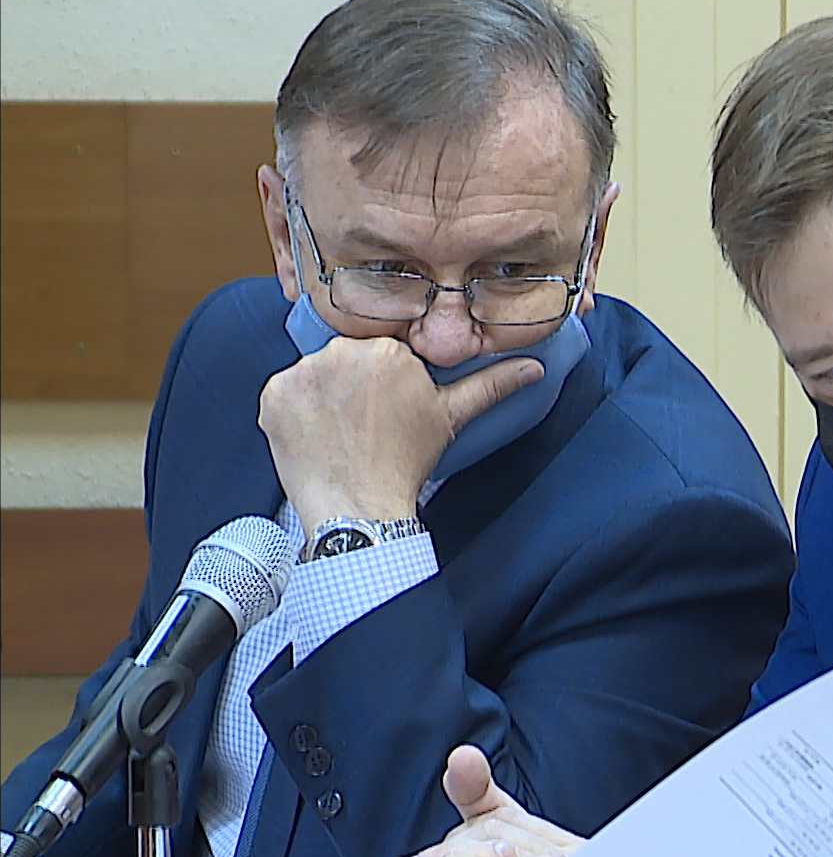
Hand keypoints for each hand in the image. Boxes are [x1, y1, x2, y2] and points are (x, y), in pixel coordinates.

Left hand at [258, 337, 538, 533]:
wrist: (358, 507)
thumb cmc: (406, 463)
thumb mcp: (452, 417)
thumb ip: (492, 385)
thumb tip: (535, 368)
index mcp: (388, 349)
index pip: (383, 349)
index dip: (385, 379)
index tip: (386, 407)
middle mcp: (341, 351)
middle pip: (347, 357)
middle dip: (354, 383)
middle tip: (365, 424)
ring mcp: (302, 373)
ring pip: (315, 373)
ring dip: (323, 395)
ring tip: (340, 432)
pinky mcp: (273, 396)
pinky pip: (284, 392)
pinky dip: (294, 411)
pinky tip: (315, 435)